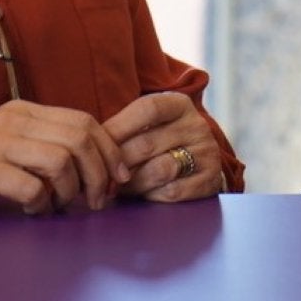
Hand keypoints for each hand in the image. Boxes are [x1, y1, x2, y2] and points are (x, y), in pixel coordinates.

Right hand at [0, 98, 127, 213]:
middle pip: (81, 138)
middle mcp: (13, 121)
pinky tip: (30, 212)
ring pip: (62, 161)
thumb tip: (89, 167)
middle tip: (98, 202)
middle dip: (101, 174)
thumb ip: (38, 146)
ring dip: (71, 192)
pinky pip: (30, 187)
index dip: (109, 151)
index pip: (85, 122)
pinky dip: (40, 205)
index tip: (117, 178)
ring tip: (61, 208)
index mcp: (23, 112)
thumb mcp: (3, 142)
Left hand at [104, 93, 224, 202]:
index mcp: (180, 105)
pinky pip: (172, 191)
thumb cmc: (163, 142)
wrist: (200, 163)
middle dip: (118, 162)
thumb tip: (90, 144)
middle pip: (148, 143)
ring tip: (118, 187)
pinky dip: (151, 195)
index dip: (118, 126)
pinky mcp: (209, 180)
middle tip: (100, 174)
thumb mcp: (150, 125)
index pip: (148, 108)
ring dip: (132, 182)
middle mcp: (197, 126)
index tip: (97, 143)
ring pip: (159, 170)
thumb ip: (125, 128)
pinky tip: (141, 195)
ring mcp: (206, 153)